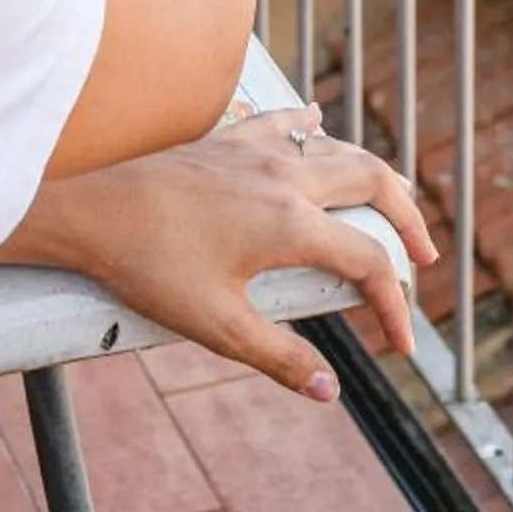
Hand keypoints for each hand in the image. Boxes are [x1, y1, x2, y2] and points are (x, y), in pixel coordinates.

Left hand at [13, 108, 435, 401]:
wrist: (88, 203)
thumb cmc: (146, 265)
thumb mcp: (216, 326)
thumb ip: (278, 357)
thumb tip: (327, 390)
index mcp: (291, 224)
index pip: (368, 263)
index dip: (394, 306)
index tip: (399, 345)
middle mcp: (286, 176)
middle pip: (375, 183)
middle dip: (408, 222)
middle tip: (423, 258)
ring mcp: (258, 149)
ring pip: (339, 148)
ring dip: (374, 176)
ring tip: (389, 202)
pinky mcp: (228, 136)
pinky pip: (286, 121)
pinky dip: (313, 127)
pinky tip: (317, 121)